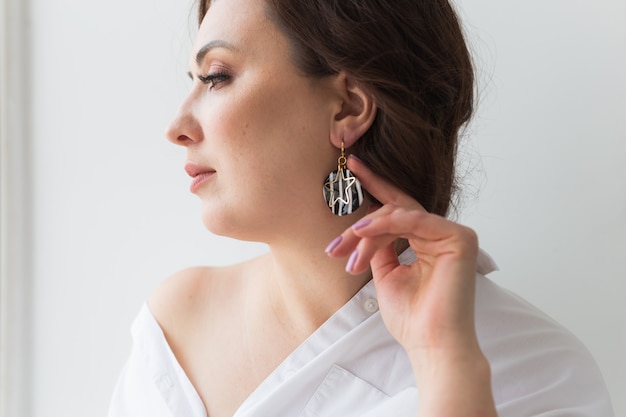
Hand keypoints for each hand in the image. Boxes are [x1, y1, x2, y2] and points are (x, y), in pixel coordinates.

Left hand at [326, 155, 480, 355]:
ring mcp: (452, 234)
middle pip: (393, 212)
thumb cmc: (412, 318)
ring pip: (398, 215)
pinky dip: (385, 224)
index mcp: (427, 242)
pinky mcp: (459, 237)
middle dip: (359, 226)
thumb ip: (380, 247)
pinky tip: (361, 232)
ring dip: (366, 232)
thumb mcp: (385, 275)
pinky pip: (414, 220)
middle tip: (334, 247)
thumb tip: (364, 227)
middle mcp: (441, 235)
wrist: (431, 344)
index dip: (375, 186)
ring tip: (345, 251)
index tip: (352, 166)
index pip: (398, 210)